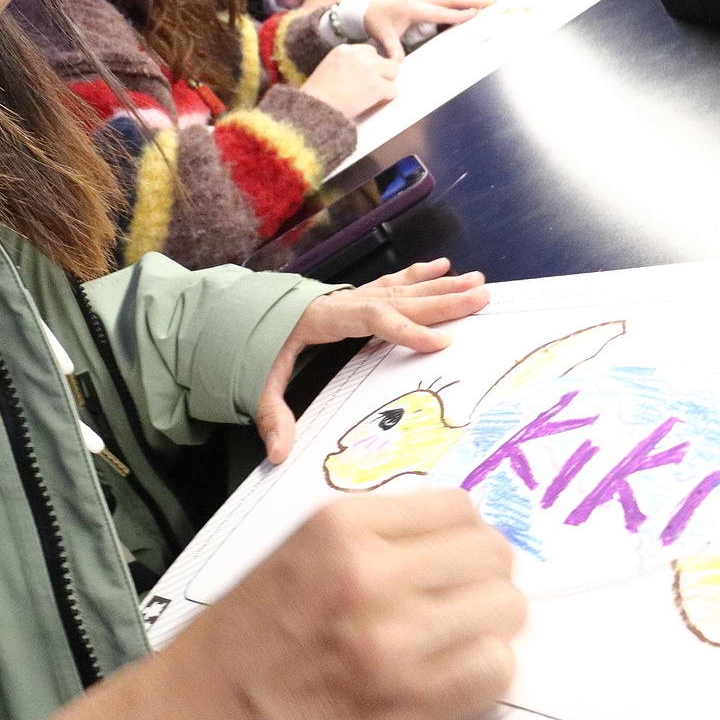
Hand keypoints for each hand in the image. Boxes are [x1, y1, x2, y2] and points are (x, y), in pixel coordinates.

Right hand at [0, 485, 521, 719]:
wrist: (196, 719)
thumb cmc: (245, 638)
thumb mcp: (299, 551)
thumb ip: (374, 536)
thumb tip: (458, 533)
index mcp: (341, 529)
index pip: (461, 510)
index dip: (465, 539)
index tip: (456, 560)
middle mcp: (371, 577)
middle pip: (493, 557)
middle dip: (485, 581)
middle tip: (462, 605)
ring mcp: (392, 646)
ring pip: (505, 614)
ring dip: (489, 630)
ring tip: (454, 644)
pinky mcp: (406, 711)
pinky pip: (495, 676)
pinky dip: (482, 678)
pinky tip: (449, 680)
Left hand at [256, 258, 488, 461]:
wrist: (239, 310)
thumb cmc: (253, 342)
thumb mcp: (256, 379)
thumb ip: (270, 415)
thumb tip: (280, 453)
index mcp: (324, 317)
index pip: (373, 319)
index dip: (406, 331)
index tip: (441, 343)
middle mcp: (344, 300)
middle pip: (399, 299)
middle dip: (442, 301)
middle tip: (480, 299)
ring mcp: (352, 295)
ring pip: (403, 287)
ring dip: (441, 285)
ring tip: (477, 282)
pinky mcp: (355, 295)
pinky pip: (393, 282)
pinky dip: (419, 274)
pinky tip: (443, 266)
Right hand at [299, 42, 397, 120]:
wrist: (314, 108)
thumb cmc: (316, 96)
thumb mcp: (328, 70)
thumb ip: (346, 66)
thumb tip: (362, 75)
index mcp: (344, 50)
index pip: (369, 52)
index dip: (369, 66)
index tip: (363, 78)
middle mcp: (359, 55)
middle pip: (383, 60)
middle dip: (381, 73)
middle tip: (371, 89)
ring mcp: (370, 69)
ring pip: (393, 72)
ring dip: (385, 84)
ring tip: (372, 97)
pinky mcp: (377, 86)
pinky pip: (392, 91)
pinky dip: (385, 100)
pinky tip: (372, 105)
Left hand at [361, 0, 494, 63]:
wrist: (367, 5)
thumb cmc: (376, 19)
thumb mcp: (383, 36)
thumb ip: (392, 50)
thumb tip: (397, 66)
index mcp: (411, 7)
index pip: (438, 12)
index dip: (456, 14)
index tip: (473, 15)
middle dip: (472, 0)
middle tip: (492, 1)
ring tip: (489, 2)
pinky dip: (460, 1)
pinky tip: (472, 5)